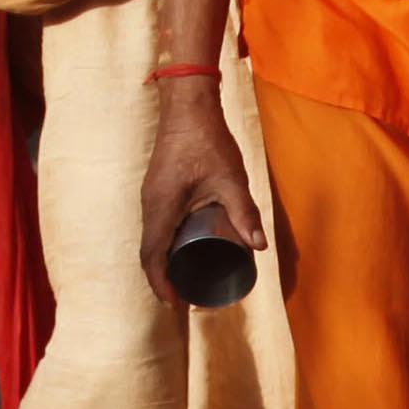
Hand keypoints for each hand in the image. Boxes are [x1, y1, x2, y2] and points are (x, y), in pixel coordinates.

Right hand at [138, 82, 263, 298]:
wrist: (188, 105)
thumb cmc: (207, 140)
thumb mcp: (230, 180)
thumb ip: (244, 212)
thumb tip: (259, 246)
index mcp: (161, 208)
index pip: (152, 257)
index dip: (161, 285)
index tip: (176, 303)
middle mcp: (150, 205)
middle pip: (149, 252)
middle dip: (163, 278)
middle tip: (185, 296)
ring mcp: (151, 196)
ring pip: (152, 238)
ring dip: (164, 261)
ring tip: (185, 277)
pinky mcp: (158, 188)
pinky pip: (157, 224)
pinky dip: (165, 243)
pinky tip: (183, 248)